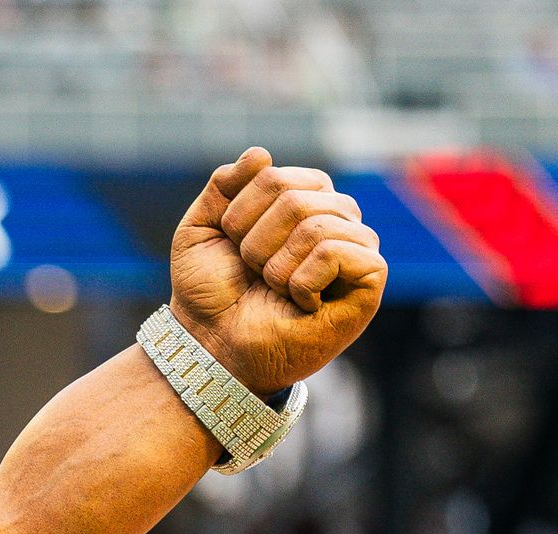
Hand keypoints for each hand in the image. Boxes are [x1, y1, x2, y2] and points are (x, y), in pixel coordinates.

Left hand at [167, 147, 386, 394]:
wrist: (213, 343)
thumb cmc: (211, 291)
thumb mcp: (201, 229)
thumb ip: (223, 186)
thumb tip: (261, 153)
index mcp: (301, 197)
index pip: (274, 176)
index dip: (239, 214)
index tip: (233, 246)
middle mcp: (334, 216)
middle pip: (294, 197)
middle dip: (254, 242)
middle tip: (253, 273)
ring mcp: (355, 246)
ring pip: (315, 224)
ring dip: (275, 265)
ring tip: (274, 288)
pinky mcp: (370, 279)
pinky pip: (337, 252)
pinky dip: (301, 280)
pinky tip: (300, 302)